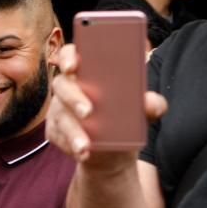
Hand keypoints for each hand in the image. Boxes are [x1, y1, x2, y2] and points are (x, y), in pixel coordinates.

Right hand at [48, 44, 165, 166]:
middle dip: (74, 98)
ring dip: (72, 132)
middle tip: (89, 112)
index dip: (68, 56)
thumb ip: (152, 104)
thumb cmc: (126, 120)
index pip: (71, 54)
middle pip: (62, 85)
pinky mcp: (54, 131)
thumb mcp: (143, 112)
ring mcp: (59, 109)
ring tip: (86, 146)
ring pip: (60, 116)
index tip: (73, 66)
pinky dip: (69, 145)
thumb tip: (149, 103)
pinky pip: (57, 136)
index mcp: (88, 72)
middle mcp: (69, 88)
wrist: (114, 152)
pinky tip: (81, 153)